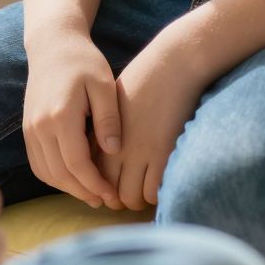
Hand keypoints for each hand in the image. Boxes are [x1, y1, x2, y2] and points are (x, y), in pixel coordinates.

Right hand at [23, 31, 123, 207]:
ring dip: (69, 188)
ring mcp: (30, 129)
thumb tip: (114, 151)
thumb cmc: (84, 62)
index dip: (94, 183)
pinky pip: (38, 164)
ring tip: (92, 194)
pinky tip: (74, 179)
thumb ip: (109, 118)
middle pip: (60, 173)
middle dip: (83, 192)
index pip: (76, 163)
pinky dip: (55, 177)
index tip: (112, 194)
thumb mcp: (104, 84)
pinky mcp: (27, 130)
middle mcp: (40, 126)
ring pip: (46, 173)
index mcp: (60, 115)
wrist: (52, 46)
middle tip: (106, 201)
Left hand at [101, 34, 208, 209]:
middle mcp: (117, 146)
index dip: (97, 187)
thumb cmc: (145, 77)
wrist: (173, 63)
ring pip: (130, 196)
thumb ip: (102, 128)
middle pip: (108, 191)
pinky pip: (154, 190)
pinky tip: (158, 186)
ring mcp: (141, 151)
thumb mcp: (112, 100)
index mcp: (102, 132)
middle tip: (124, 196)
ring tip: (141, 194)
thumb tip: (97, 149)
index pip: (91, 173)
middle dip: (114, 200)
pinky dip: (154, 195)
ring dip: (135, 200)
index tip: (107, 189)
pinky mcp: (164, 153)